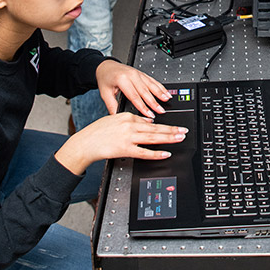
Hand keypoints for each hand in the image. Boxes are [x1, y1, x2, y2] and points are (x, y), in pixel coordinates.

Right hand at [55, 112, 186, 173]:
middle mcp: (130, 125)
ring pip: (153, 138)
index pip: (148, 121)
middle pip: (155, 128)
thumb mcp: (114, 119)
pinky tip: (166, 153)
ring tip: (180, 138)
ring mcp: (128, 137)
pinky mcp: (125, 149)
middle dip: (172, 129)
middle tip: (184, 131)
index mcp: (127, 116)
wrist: (85, 143)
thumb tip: (147, 122)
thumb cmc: (97, 132)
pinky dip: (156, 153)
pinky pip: (144, 152)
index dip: (163, 125)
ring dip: (169, 138)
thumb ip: (131, 120)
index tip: (173, 127)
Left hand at [95, 60, 169, 118]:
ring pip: (151, 84)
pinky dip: (160, 86)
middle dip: (154, 102)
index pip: (134, 96)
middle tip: (161, 110)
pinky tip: (165, 91)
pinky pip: (152, 80)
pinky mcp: (141, 73)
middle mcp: (131, 75)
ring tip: (166, 100)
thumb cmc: (105, 78)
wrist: (106, 66)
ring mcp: (137, 73)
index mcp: (122, 80)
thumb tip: (117, 117)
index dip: (143, 106)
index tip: (149, 114)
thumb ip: (112, 106)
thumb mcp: (105, 93)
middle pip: (145, 91)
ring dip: (160, 93)